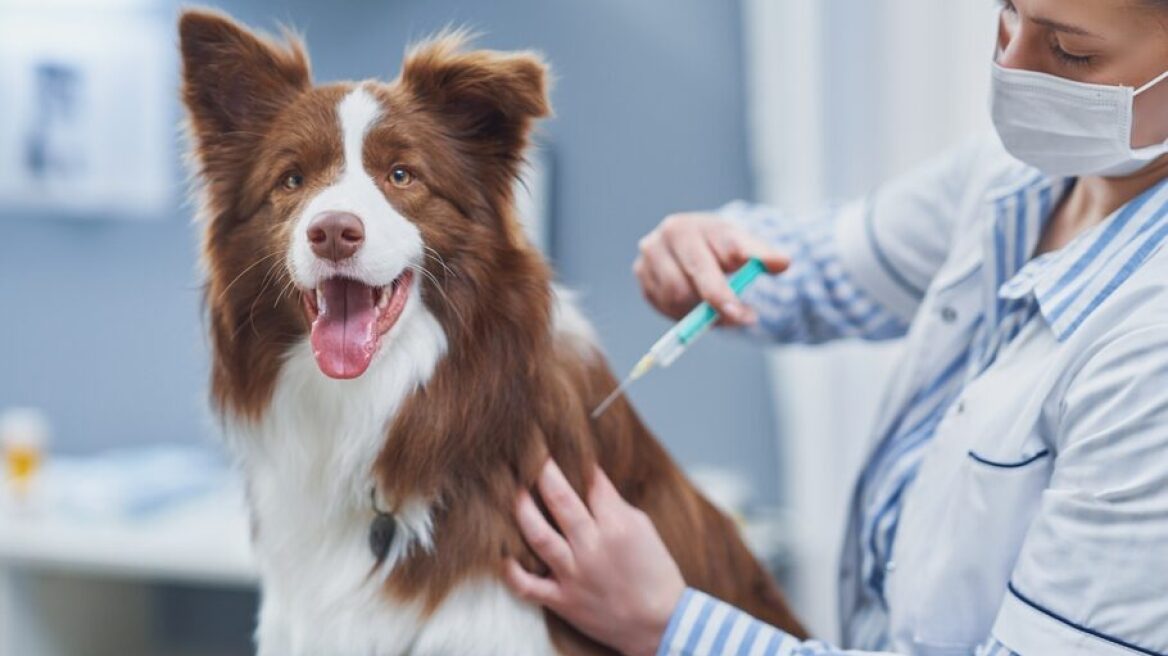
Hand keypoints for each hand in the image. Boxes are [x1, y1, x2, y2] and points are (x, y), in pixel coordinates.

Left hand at [505, 460, 685, 655]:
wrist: (660, 623)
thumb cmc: (655, 572)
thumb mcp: (643, 528)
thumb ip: (613, 503)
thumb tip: (588, 479)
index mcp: (617, 525)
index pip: (590, 481)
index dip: (574, 459)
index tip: (558, 443)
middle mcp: (592, 546)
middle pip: (560, 499)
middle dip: (542, 471)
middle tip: (529, 452)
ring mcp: (574, 574)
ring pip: (538, 535)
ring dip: (522, 509)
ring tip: (513, 489)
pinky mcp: (563, 600)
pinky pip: (528, 586)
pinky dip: (511, 572)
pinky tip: (502, 555)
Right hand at [633, 212, 787, 325]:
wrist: (698, 240)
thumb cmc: (723, 245)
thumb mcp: (745, 245)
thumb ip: (762, 255)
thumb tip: (783, 262)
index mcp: (685, 227)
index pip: (703, 266)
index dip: (724, 295)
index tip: (744, 315)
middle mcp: (660, 240)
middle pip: (683, 288)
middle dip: (713, 309)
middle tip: (741, 320)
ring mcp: (647, 259)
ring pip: (674, 302)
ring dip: (698, 313)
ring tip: (720, 307)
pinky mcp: (642, 278)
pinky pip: (664, 308)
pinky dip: (683, 313)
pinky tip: (698, 304)